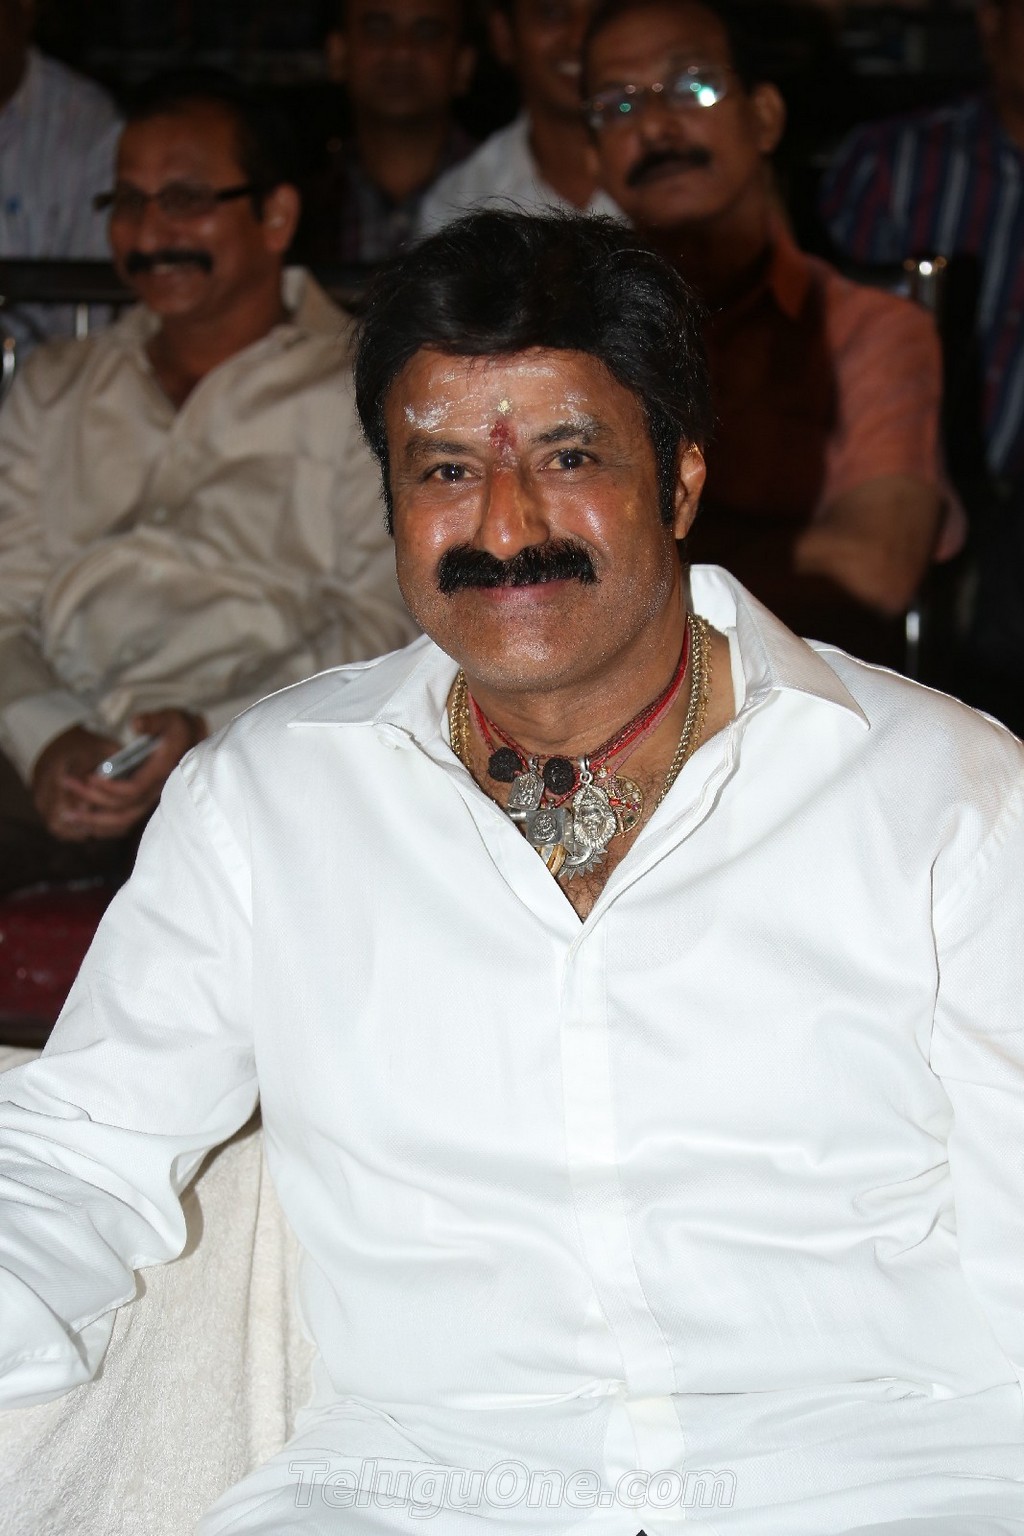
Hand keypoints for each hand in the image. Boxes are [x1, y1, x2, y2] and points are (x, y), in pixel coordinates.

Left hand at [33, 710, 205, 842]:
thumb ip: (153, 721)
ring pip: (121, 821)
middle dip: (92, 799)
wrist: (189, 741)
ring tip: (66, 815)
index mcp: (160, 773)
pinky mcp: (141, 802)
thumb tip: (136, 723)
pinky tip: (81, 819)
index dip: (110, 787)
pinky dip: (100, 823)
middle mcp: (155, 791)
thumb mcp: (169, 719)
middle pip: (122, 808)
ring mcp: (148, 799)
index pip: (133, 789)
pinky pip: (121, 821)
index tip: (90, 777)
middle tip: (66, 783)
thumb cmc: (176, 729)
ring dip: (92, 820)